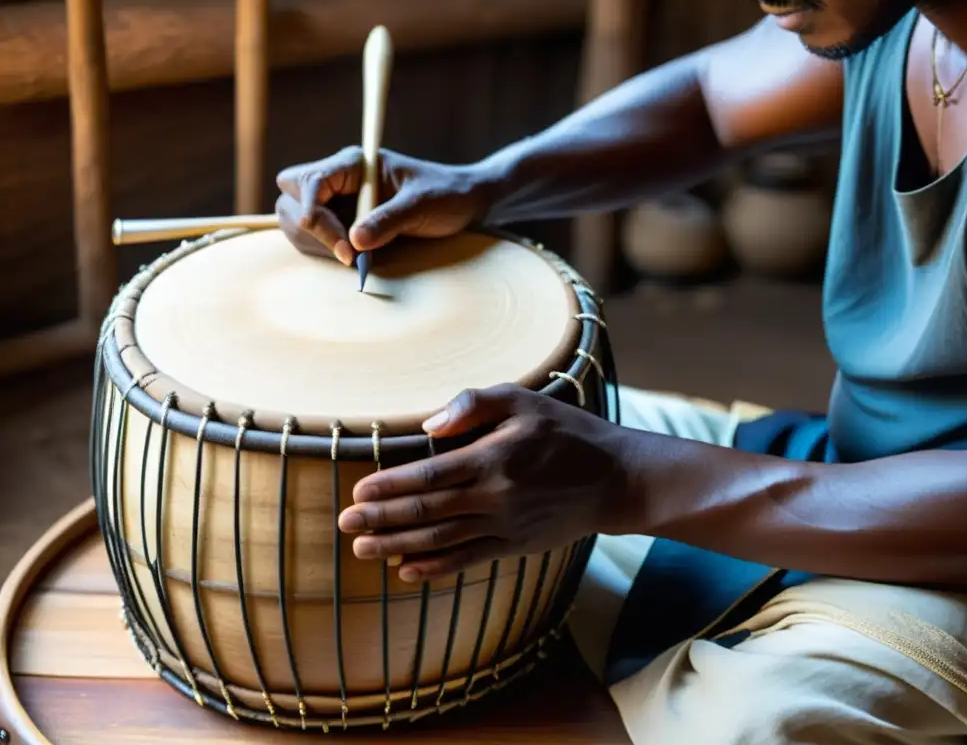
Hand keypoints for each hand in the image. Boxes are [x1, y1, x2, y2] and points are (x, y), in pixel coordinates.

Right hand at [274, 146, 493, 263]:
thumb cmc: (446, 194)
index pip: (310, 181)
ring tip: (353, 258)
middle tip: (346, 253)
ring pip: (295, 219)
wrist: (463, 202)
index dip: (314, 213)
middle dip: (309, 228)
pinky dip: (323, 251)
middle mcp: (338, 179)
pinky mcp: (341, 221)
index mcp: (355, 163)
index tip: (343, 244)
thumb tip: (354, 242)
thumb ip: (389, 220)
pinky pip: (313, 236)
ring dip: (315, 243)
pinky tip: (352, 259)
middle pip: (289, 197)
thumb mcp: (422, 205)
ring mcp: (336, 200)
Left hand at [338, 384, 634, 581]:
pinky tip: (407, 571)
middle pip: (426, 512)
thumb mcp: (525, 400)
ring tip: (363, 550)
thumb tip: (429, 426)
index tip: (359, 493)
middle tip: (344, 525)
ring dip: (398, 546)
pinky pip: (468, 560)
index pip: (429, 477)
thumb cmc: (568, 432)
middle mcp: (496, 496)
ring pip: (441, 540)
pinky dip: (436, 568)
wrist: (617, 479)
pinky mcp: (516, 545)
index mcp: (493, 457)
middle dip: (381, 519)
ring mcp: (506, 525)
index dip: (390, 486)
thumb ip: (475, 404)